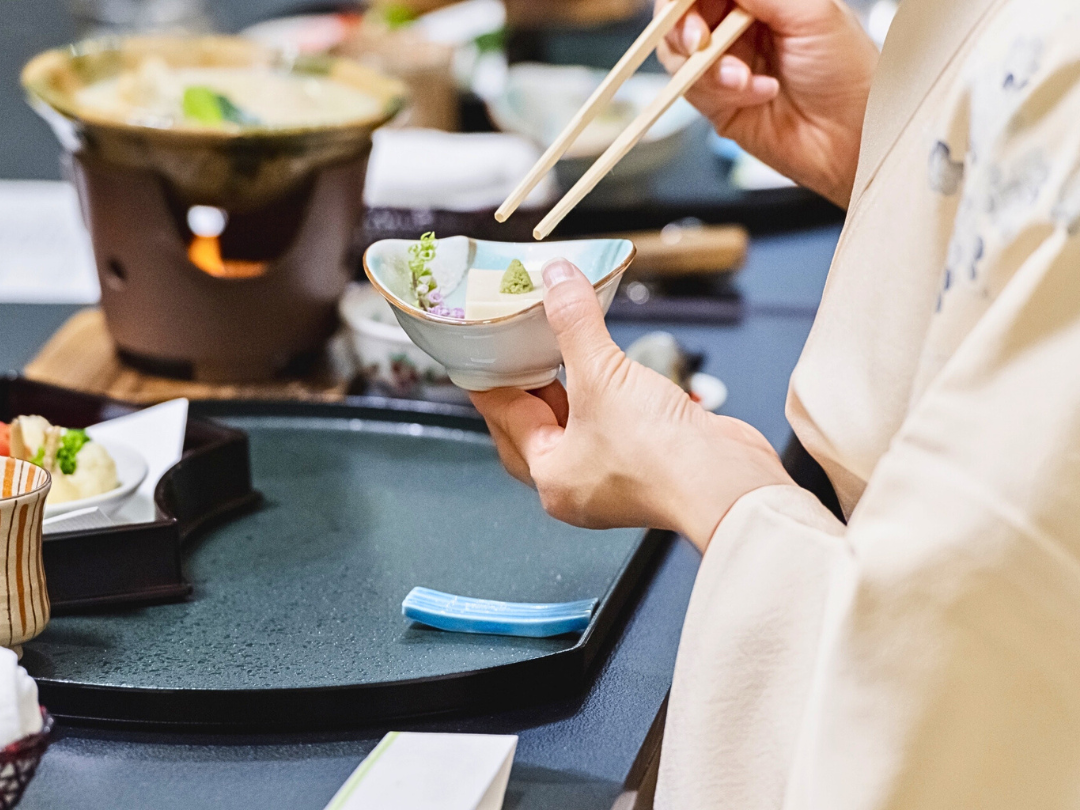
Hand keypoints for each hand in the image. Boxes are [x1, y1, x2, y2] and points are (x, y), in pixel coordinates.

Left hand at [469, 259, 793, 551]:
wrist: (727, 483)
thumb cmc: (659, 456)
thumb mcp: (602, 375)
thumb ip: (574, 323)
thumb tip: (556, 280)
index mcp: (550, 475)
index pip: (505, 417)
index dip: (492, 378)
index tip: (481, 353)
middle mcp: (576, 484)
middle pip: (534, 426)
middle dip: (527, 385)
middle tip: (515, 346)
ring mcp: (612, 477)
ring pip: (575, 425)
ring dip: (567, 388)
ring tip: (558, 348)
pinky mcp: (646, 464)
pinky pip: (610, 424)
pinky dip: (603, 396)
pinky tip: (606, 369)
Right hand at [656, 0, 878, 207]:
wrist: (852, 135)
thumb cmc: (847, 69)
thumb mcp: (808, 11)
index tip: (688, 4)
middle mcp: (737, 24)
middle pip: (680, 14)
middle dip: (684, 26)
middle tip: (699, 41)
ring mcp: (725, 63)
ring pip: (678, 53)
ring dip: (707, 66)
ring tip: (743, 79)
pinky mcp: (718, 102)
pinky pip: (693, 89)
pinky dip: (722, 90)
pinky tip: (760, 92)